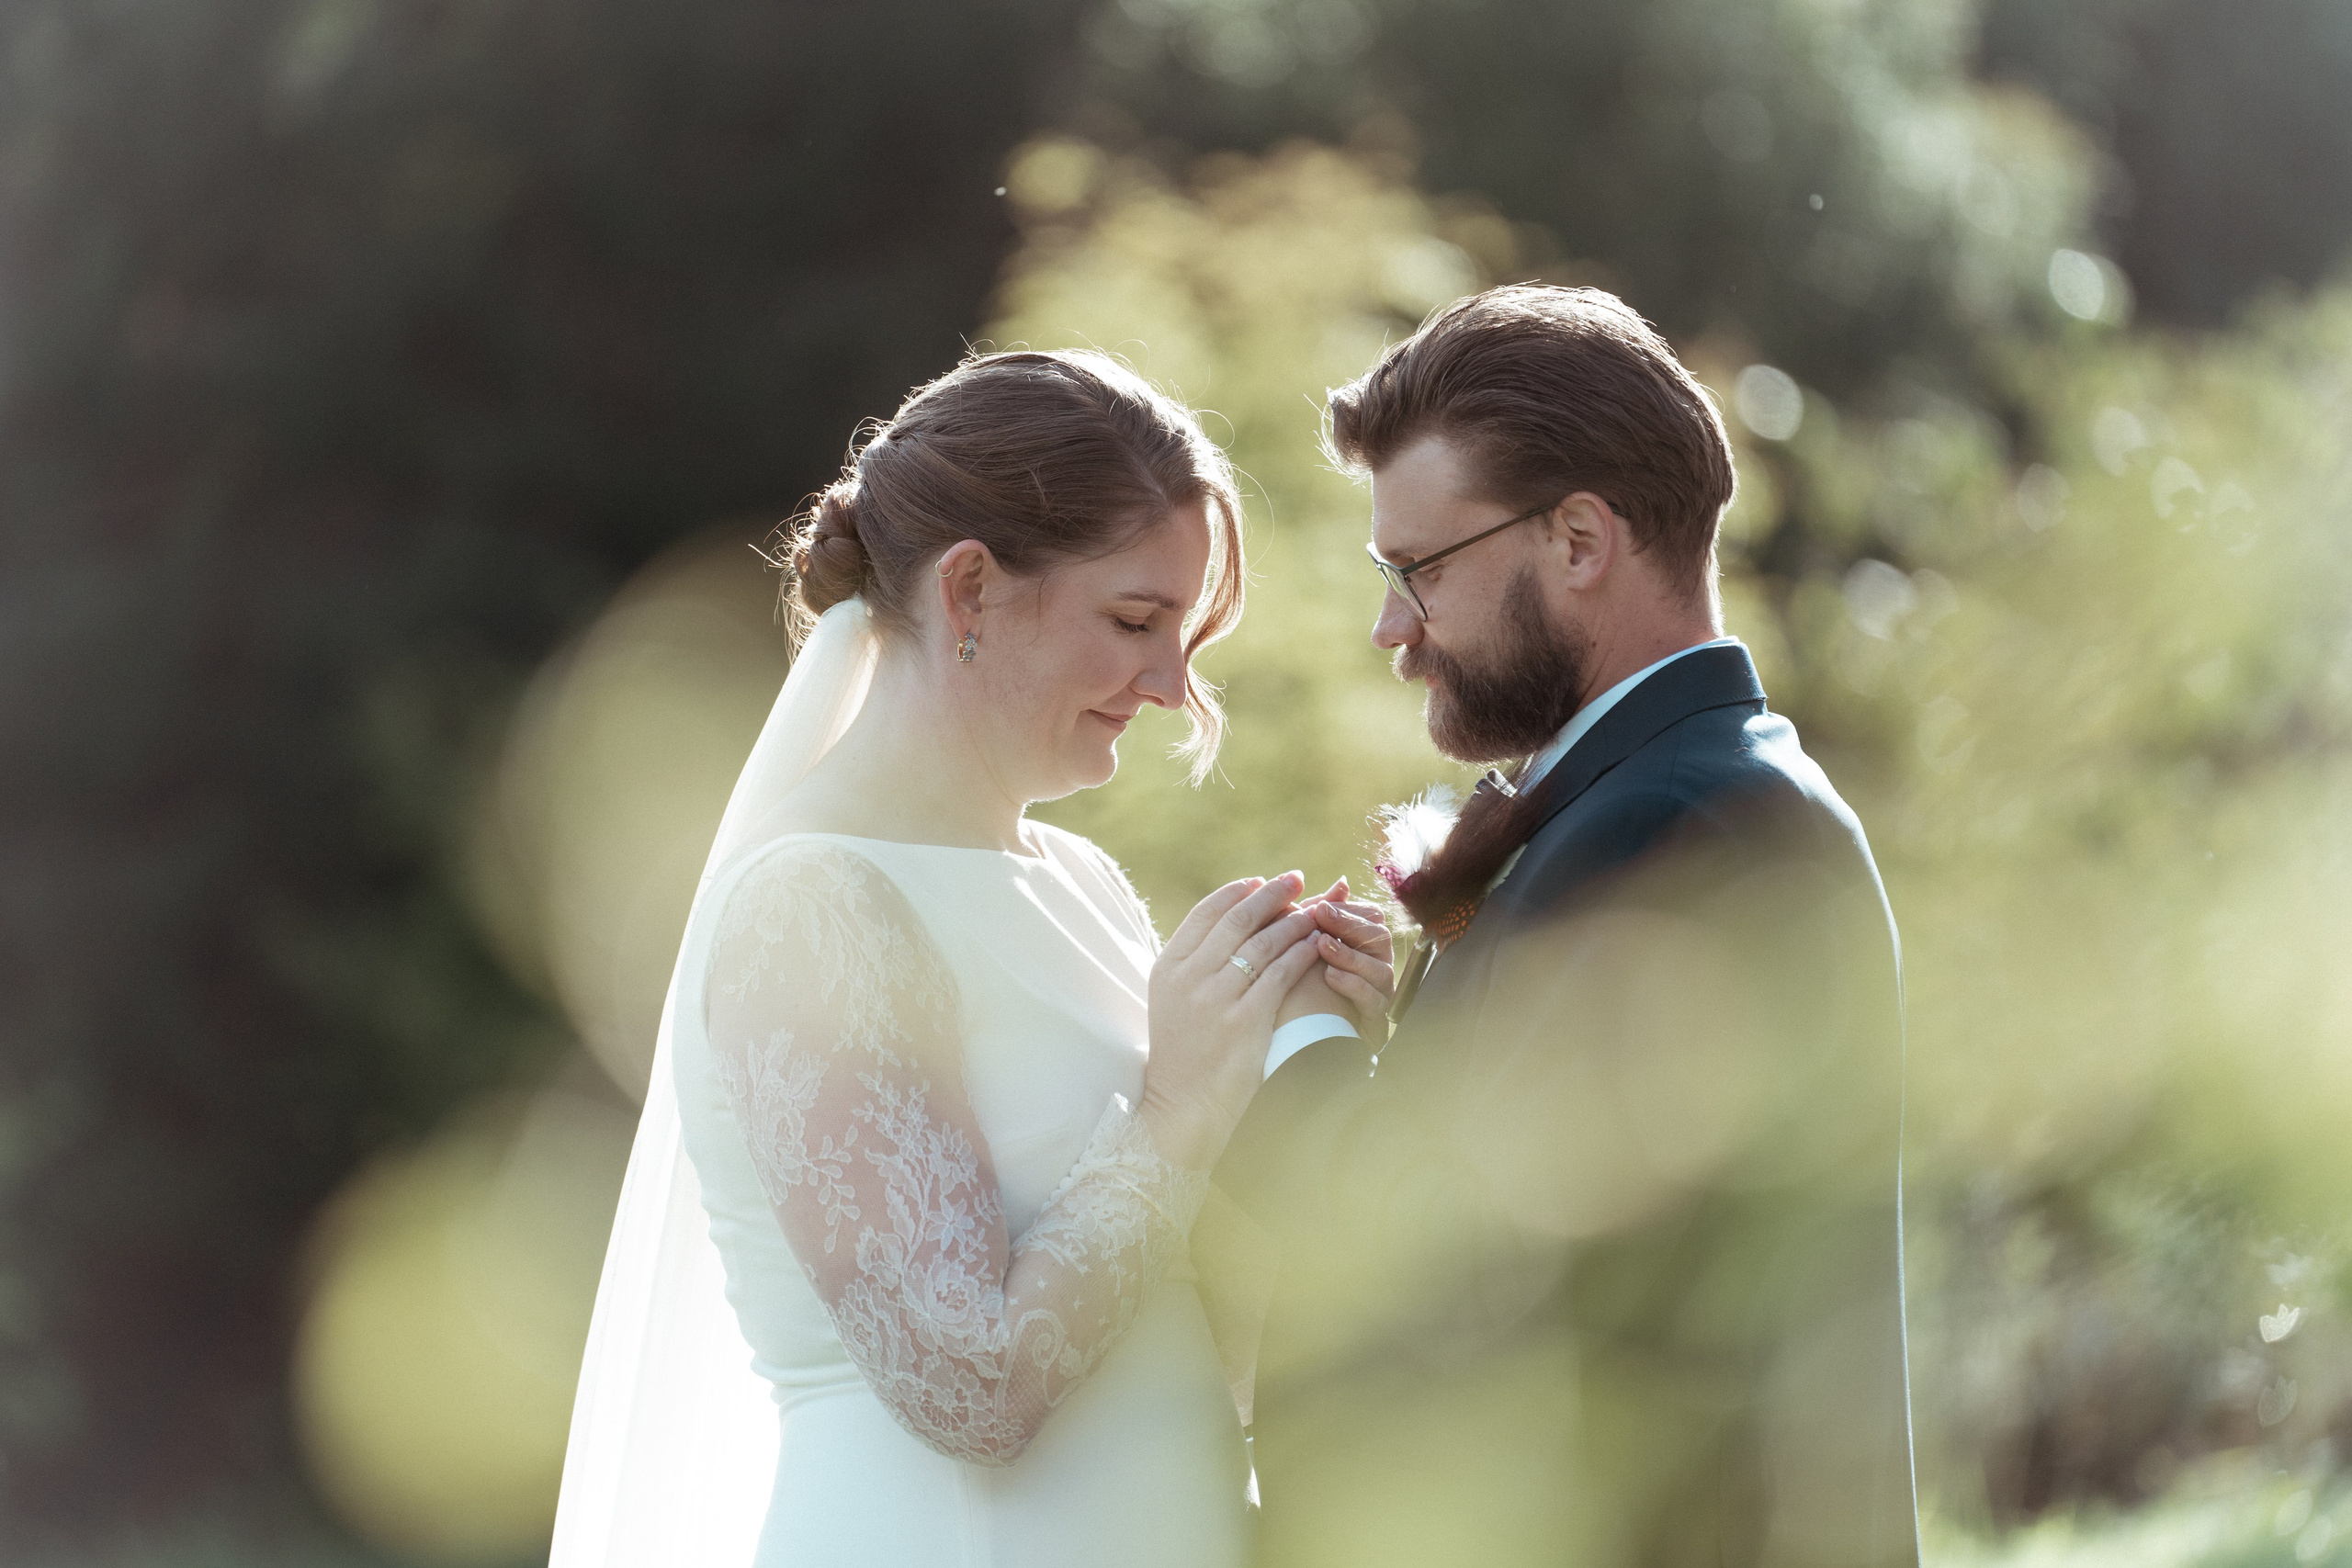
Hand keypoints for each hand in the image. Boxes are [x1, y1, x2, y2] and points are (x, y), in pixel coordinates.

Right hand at [1141, 871, 1327, 1170]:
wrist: (1183, 1105)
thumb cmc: (1183, 1052)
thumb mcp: (1173, 1000)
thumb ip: (1193, 962)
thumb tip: (1227, 918)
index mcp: (1168, 967)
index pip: (1206, 912)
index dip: (1238, 892)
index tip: (1260, 881)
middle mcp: (1188, 977)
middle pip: (1238, 920)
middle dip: (1272, 894)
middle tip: (1296, 879)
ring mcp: (1215, 999)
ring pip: (1263, 943)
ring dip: (1293, 921)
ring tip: (1314, 909)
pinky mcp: (1244, 1021)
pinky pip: (1281, 974)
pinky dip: (1301, 953)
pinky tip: (1317, 944)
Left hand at [1299, 877, 1394, 1036]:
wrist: (1288, 1038)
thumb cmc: (1297, 985)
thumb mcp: (1303, 946)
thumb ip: (1319, 915)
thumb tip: (1341, 884)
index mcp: (1362, 945)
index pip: (1369, 917)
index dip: (1346, 911)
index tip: (1318, 907)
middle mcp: (1376, 968)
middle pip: (1380, 938)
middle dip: (1350, 927)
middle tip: (1321, 918)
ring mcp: (1377, 995)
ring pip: (1381, 969)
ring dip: (1350, 955)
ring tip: (1322, 947)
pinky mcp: (1373, 1022)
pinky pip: (1374, 1000)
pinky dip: (1352, 985)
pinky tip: (1329, 976)